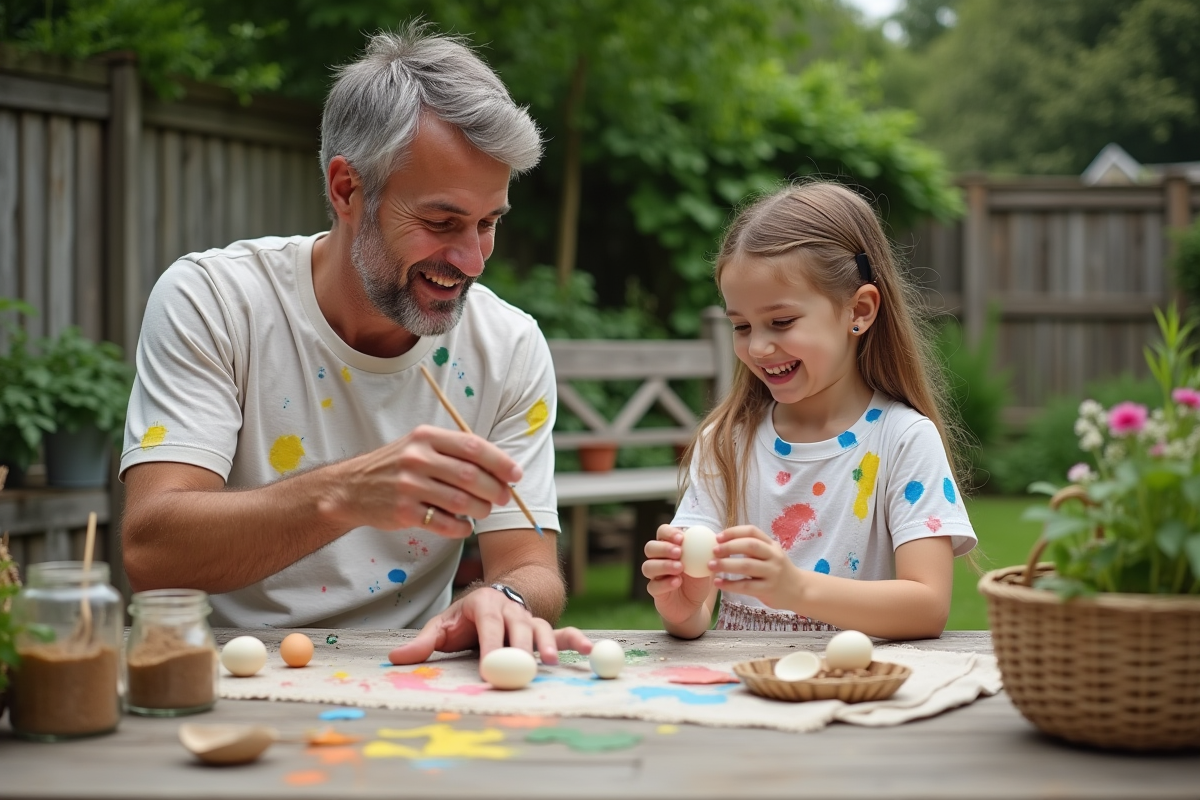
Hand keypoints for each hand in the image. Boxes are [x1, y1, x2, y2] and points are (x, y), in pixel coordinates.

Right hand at [333, 424, 520, 538]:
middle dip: (495, 490)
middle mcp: (417, 458)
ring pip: (461, 501)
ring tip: (483, 511)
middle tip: (505, 498)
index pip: (473, 447)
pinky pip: (444, 523)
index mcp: (426, 437)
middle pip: (471, 476)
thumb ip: (454, 452)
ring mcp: (408, 486)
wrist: (351, 488)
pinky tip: (464, 526)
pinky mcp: (402, 512)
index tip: (516, 475)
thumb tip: (500, 469)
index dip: (500, 462)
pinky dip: (461, 528)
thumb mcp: (419, 446)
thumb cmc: (395, 466)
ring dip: (480, 510)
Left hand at [387, 586, 592, 675]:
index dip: (491, 643)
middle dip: (521, 647)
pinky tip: (589, 649)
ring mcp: (528, 617)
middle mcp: (510, 608)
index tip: (490, 666)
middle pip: (518, 625)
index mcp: (483, 603)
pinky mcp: (543, 629)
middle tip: (522, 668)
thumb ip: (423, 642)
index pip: (488, 622)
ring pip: (541, 627)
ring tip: (552, 661)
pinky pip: (561, 632)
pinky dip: (575, 639)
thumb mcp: (442, 625)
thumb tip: (395, 658)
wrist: (492, 599)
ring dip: (548, 643)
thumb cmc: (465, 618)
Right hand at [642, 524, 713, 624]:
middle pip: (650, 547)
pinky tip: (677, 582)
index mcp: (669, 546)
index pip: (662, 532)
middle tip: (679, 552)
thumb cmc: (699, 579)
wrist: (695, 605)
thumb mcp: (706, 564)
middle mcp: (658, 559)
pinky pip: (653, 586)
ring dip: (663, 565)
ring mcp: (654, 575)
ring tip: (680, 568)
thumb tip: (715, 539)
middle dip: (664, 548)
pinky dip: (665, 583)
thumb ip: (706, 552)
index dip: (668, 533)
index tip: (682, 538)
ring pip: (647, 566)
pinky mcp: (654, 591)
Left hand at [711, 525, 802, 611]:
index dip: (734, 532)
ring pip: (747, 566)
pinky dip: (730, 584)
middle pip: (750, 546)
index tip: (718, 537)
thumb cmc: (778, 570)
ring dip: (726, 565)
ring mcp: (772, 573)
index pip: (752, 531)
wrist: (800, 590)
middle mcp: (773, 556)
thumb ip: (753, 548)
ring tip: (711, 566)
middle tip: (713, 551)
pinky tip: (718, 583)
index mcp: (771, 545)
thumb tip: (722, 543)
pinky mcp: (768, 589)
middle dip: (729, 547)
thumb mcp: (771, 554)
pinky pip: (746, 586)